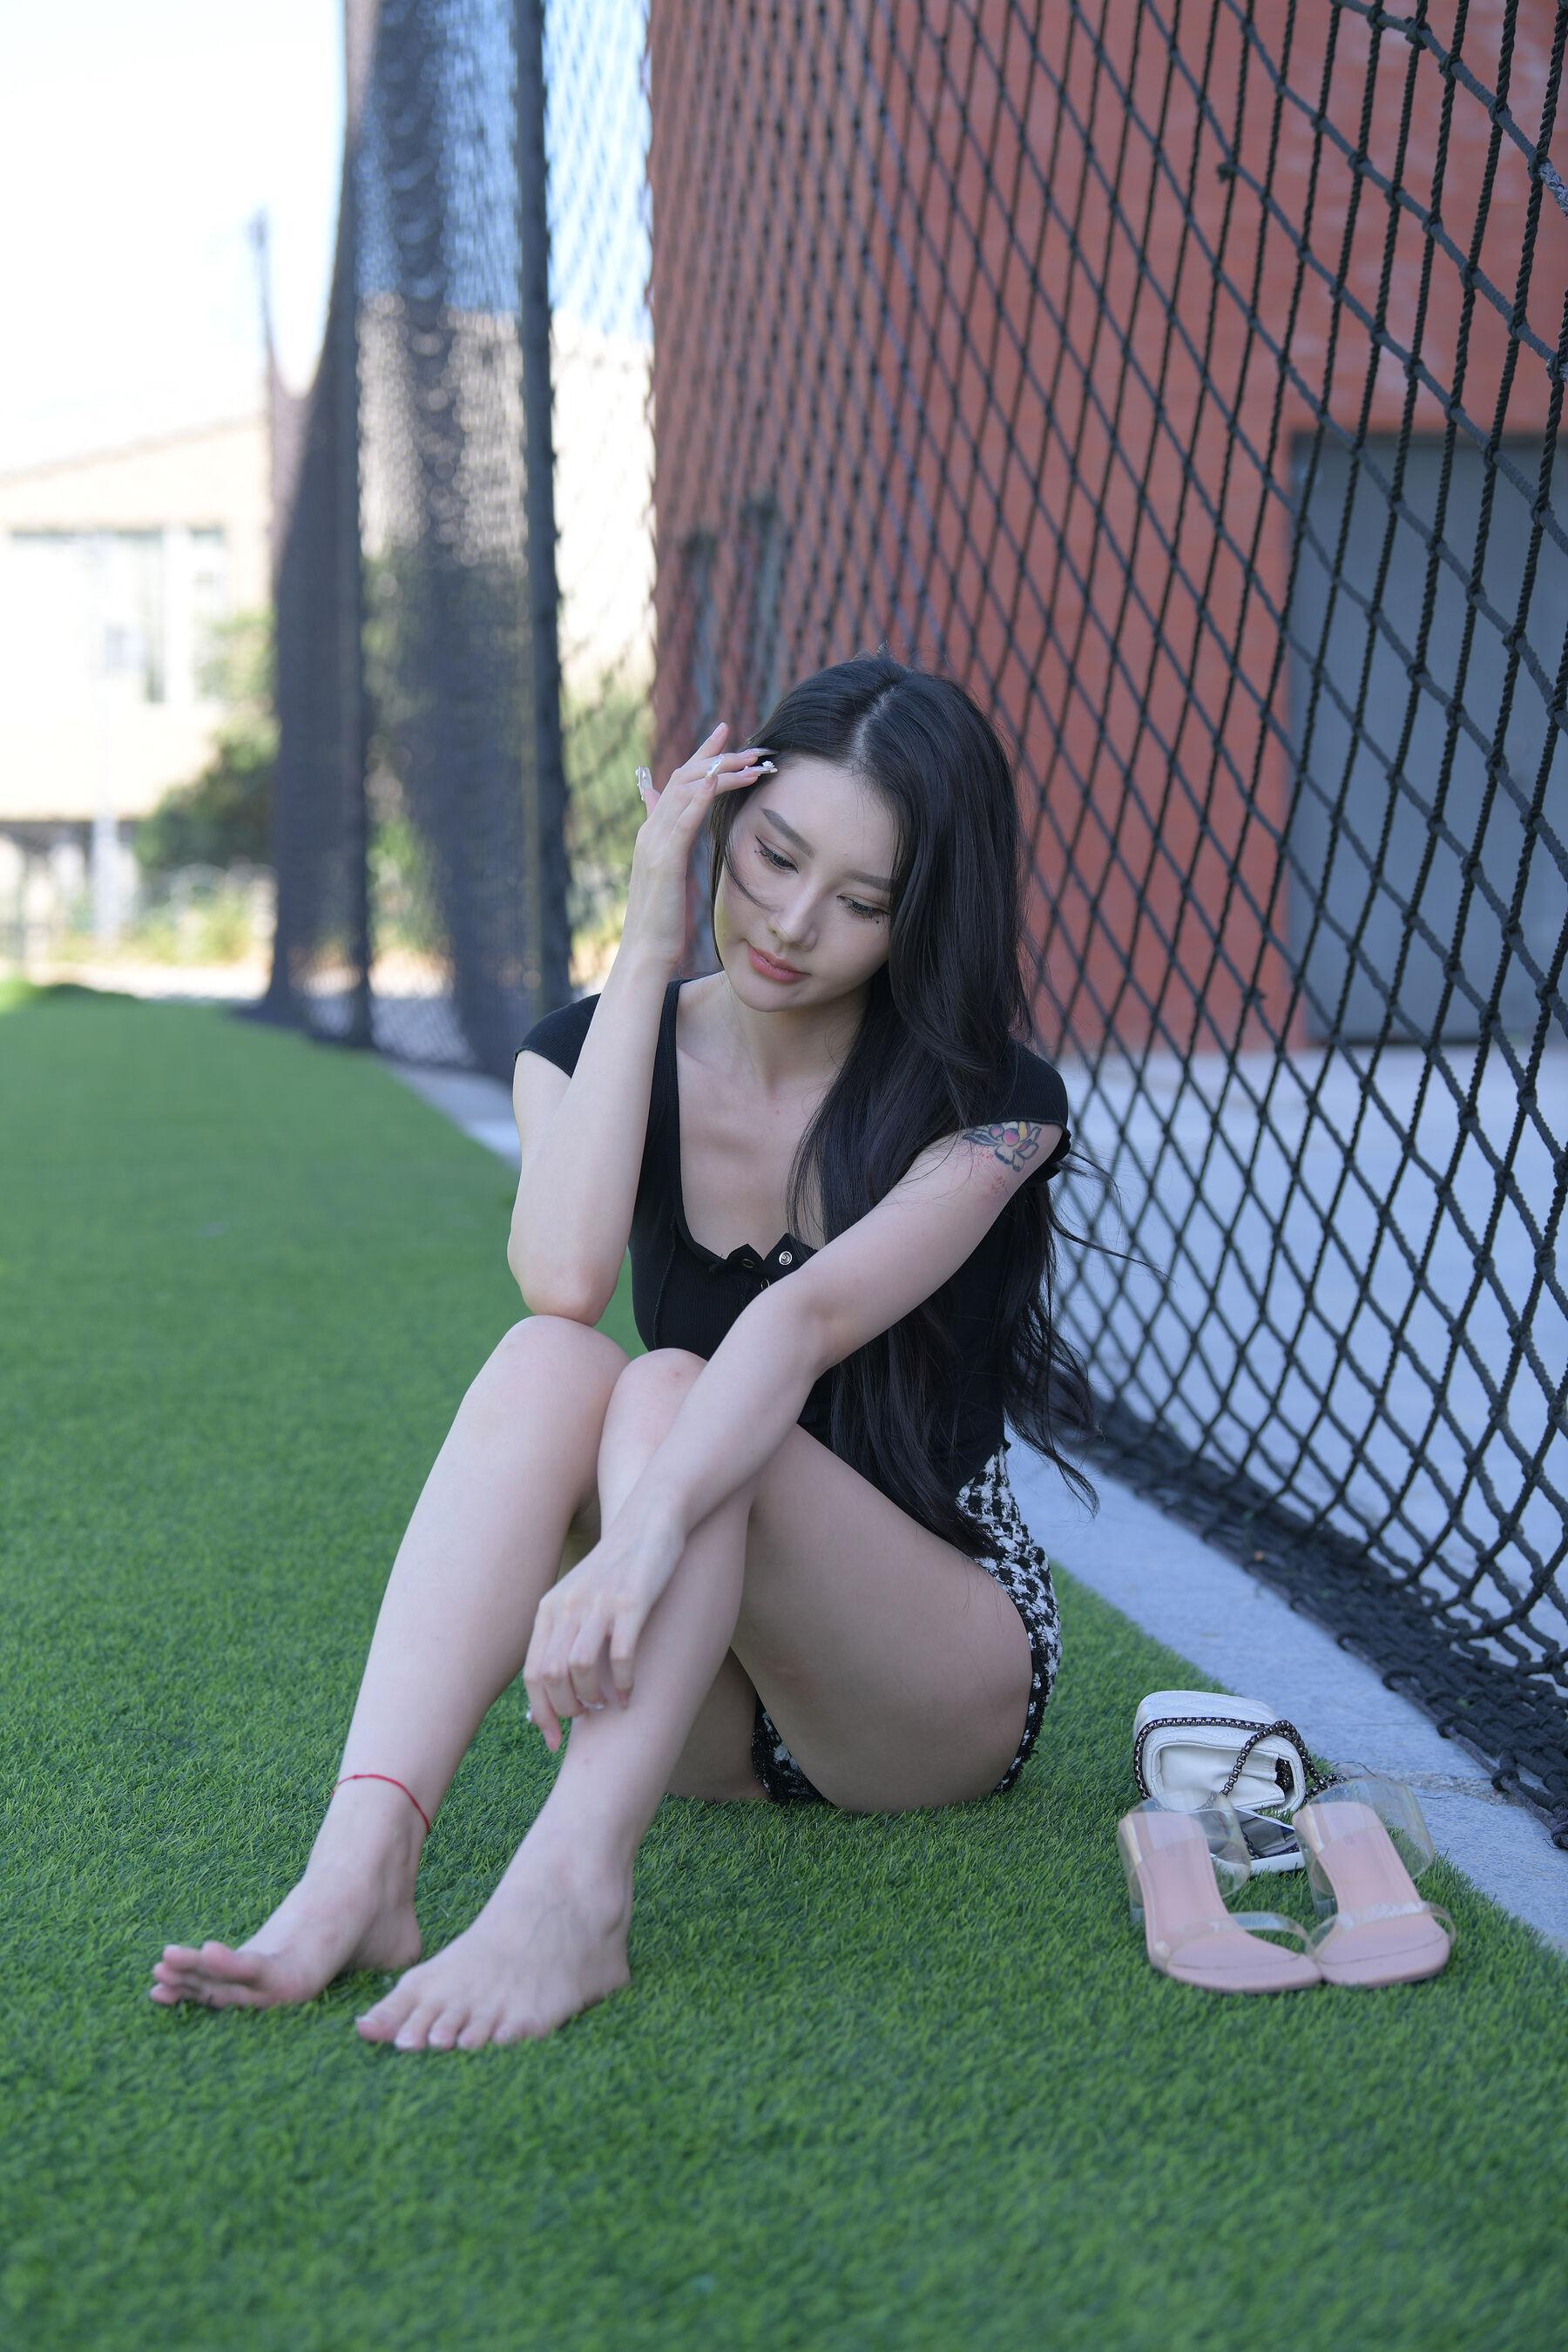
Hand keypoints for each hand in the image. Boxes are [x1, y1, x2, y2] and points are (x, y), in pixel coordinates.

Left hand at [522, 1502, 685, 1750]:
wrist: (651, 1519)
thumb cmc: (619, 1566)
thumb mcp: (582, 1596)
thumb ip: (566, 1633)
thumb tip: (560, 1685)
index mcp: (550, 1608)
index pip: (533, 1673)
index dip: (540, 1713)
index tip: (552, 1741)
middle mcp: (568, 1606)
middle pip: (552, 1676)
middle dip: (567, 1710)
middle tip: (588, 1718)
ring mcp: (599, 1604)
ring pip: (580, 1669)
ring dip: (594, 1698)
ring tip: (608, 1706)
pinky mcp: (631, 1602)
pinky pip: (620, 1655)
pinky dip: (623, 1684)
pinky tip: (630, 1695)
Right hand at [622, 721, 775, 972]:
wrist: (645, 951)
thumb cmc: (661, 919)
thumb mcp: (667, 874)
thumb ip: (670, 843)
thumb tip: (674, 825)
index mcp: (654, 832)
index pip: (679, 783)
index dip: (702, 756)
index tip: (724, 734)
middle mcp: (651, 830)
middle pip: (684, 778)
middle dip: (717, 757)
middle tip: (749, 744)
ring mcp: (654, 843)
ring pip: (687, 793)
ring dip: (720, 772)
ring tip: (751, 762)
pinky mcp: (663, 860)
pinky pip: (682, 821)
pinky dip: (700, 798)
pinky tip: (718, 781)